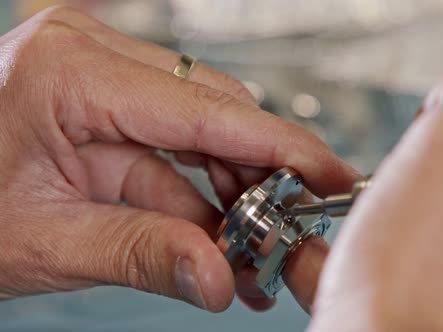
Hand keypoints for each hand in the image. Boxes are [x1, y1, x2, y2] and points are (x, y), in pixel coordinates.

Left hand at [0, 6, 357, 312]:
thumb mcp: (44, 241)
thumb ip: (141, 254)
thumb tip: (219, 279)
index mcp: (70, 71)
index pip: (206, 108)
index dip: (279, 145)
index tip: (329, 175)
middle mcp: (90, 55)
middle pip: (213, 112)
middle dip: (257, 179)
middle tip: (285, 234)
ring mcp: (98, 73)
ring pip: (200, 129)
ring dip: (230, 192)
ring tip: (249, 251)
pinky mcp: (104, 100)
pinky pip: (173, 141)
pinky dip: (200, 189)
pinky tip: (217, 231)